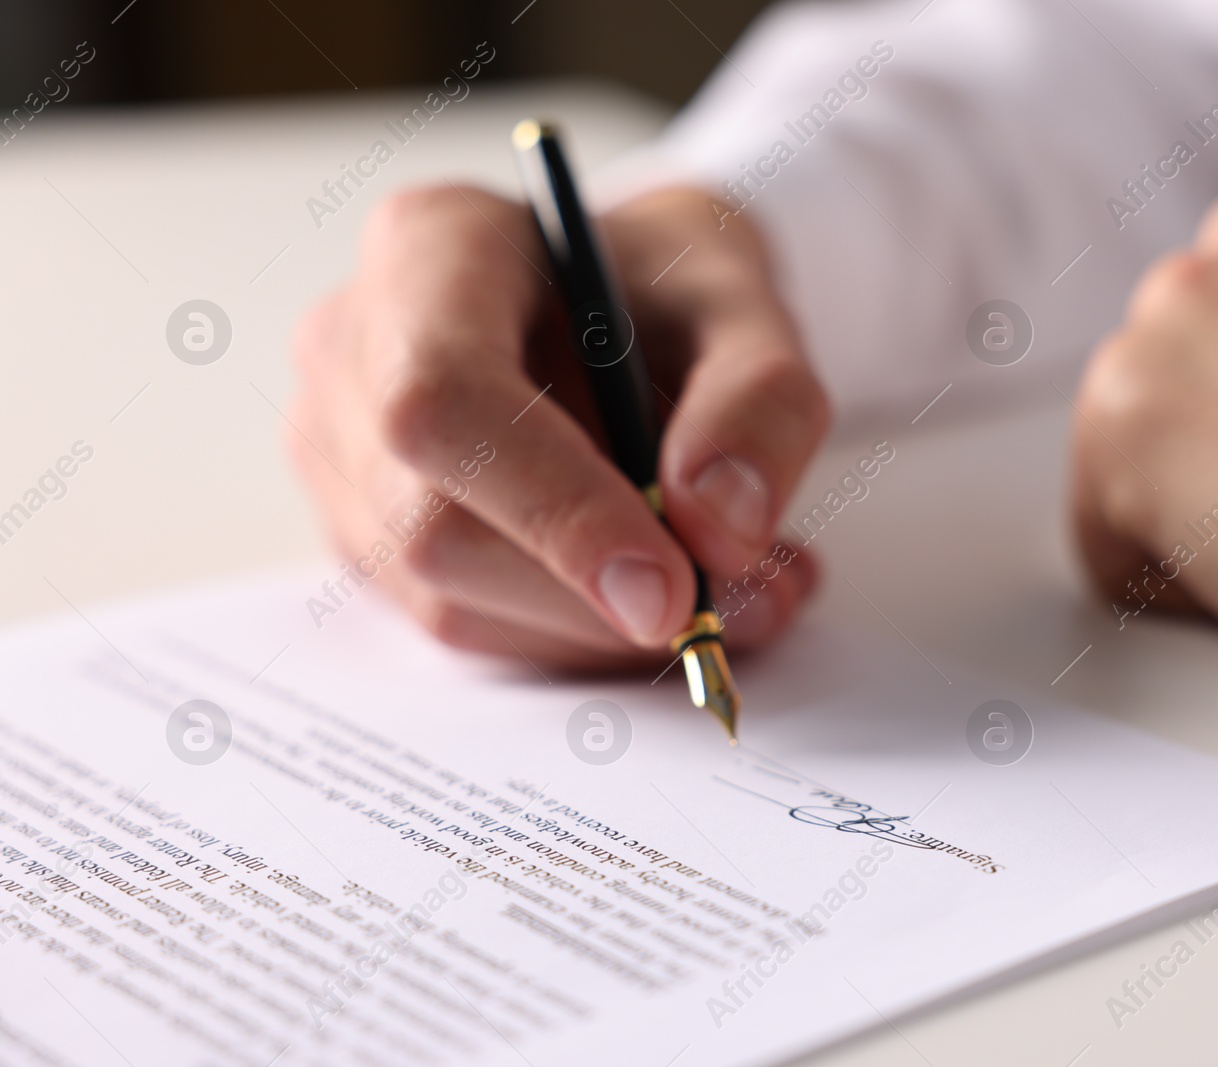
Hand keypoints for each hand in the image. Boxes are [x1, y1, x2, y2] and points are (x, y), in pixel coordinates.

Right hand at [289, 184, 829, 670]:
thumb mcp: (748, 307)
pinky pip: (465, 624)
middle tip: (735, 602)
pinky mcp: (366, 532)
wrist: (629, 307)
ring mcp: (342, 448)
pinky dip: (581, 635)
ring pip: (449, 597)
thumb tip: (722, 530)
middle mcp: (355, 346)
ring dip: (602, 628)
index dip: (556, 509)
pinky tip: (661, 591)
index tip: (670, 589)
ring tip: (733, 592)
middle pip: (436, 523)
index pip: (445, 397)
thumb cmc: (671, 289)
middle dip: (594, 593)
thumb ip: (759, 400)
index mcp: (433, 248)